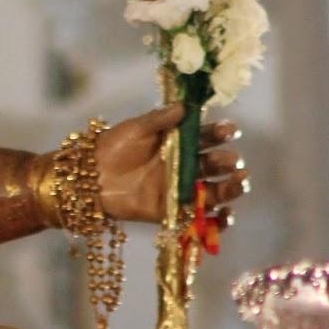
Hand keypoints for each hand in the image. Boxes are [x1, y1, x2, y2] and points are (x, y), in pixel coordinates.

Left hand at [94, 103, 247, 225]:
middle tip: (233, 161)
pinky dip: (216, 221)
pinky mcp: (170, 211)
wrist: (88, 176)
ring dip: (229, 189)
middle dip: (227, 162)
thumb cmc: (112, 146)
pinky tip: (227, 216)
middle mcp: (183, 166)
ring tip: (240, 183)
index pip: (206, 137)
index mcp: (178, 143)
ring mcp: (178, 190)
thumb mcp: (136, 127)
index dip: (220, 134)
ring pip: (212, 191)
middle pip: (213, 165)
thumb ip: (160, 118)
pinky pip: (198, 218)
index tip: (230, 130)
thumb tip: (185, 107)